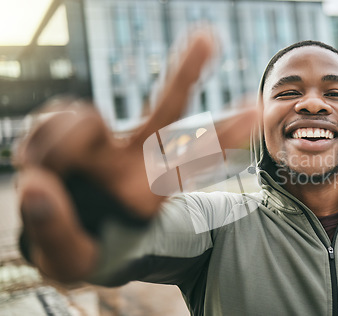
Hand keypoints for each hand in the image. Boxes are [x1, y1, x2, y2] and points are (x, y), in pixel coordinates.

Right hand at [16, 29, 256, 281]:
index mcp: (149, 193)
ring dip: (53, 151)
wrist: (63, 228)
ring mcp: (109, 139)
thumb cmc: (80, 245)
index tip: (255, 108)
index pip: (192, 162)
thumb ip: (53, 227)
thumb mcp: (67, 258)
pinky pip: (53, 121)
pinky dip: (38, 144)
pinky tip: (39, 164)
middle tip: (205, 36)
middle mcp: (137, 159)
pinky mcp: (79, 128)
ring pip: (82, 120)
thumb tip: (38, 183)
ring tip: (45, 180)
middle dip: (186, 73)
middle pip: (167, 111)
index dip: (223, 135)